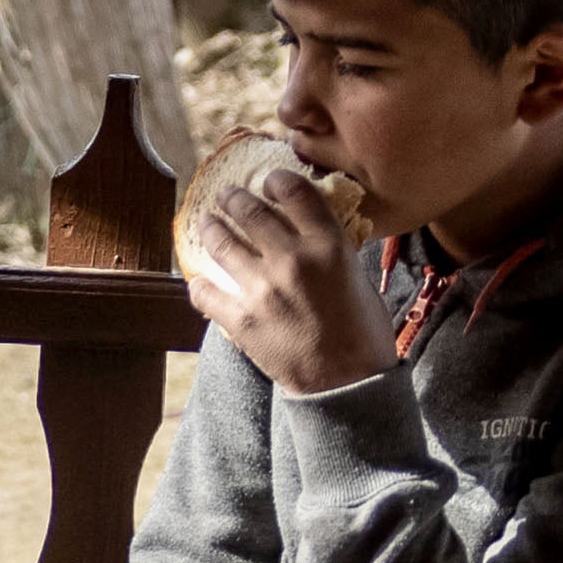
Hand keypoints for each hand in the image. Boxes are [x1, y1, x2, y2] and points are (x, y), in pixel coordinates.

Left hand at [180, 141, 389, 396]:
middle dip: (233, 197)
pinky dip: (199, 285)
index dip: (277, 180)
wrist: (348, 383)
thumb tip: (308, 233)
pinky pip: (205, 293)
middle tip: (227, 194)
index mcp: (328, 245)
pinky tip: (199, 281)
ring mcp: (262, 289)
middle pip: (251, 211)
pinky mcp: (241, 320)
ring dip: (210, 228)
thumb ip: (331, 250)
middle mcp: (292, 259)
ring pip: (221, 243)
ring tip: (206, 223)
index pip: (294, 192)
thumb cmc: (363, 332)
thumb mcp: (357, 277)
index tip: (269, 180)